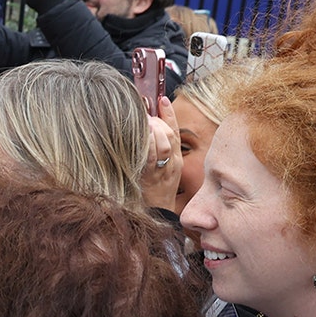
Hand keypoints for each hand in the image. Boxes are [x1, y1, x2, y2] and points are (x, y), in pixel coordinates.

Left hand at [141, 96, 182, 212]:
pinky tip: (139, 137)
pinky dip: (145, 145)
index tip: (162, 99)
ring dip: (151, 131)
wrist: (156, 217)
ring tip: (142, 121)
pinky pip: (149, 159)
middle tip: (144, 111)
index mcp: (176, 161)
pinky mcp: (150, 179)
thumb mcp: (162, 170)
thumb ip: (156, 151)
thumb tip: (146, 130)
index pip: (175, 132)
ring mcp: (161, 171)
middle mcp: (172, 164)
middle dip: (157, 122)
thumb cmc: (155, 193)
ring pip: (162, 145)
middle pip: (169, 136)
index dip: (169, 114)